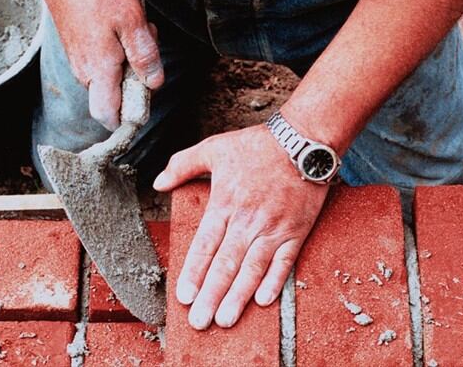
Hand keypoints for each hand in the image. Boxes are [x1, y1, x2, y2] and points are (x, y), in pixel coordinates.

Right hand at [42, 0, 163, 129]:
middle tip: (145, 48)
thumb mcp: (133, 22)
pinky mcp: (79, 53)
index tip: (143, 102)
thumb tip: (154, 83)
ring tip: (134, 31)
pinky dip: (118, 52)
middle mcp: (86, 73)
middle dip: (136, 80)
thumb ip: (145, 55)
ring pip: (112, 78)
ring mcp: (80, 64)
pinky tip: (123, 28)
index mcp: (99, 71)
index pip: (109, 116)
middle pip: (116, 97)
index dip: (127, 119)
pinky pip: (104, 64)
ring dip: (129, 62)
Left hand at [153, 125, 328, 328]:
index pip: (205, 245)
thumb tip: (159, 182)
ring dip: (238, 296)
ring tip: (226, 319)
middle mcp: (248, 220)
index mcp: (225, 203)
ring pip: (252, 268)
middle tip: (200, 321)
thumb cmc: (257, 145)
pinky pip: (284, 261)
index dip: (194, 272)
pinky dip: (274, 281)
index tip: (184, 296)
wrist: (303, 140)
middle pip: (226, 264)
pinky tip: (263, 300)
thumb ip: (183, 165)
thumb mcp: (214, 147)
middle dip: (211, 295)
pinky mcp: (296, 230)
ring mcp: (273, 228)